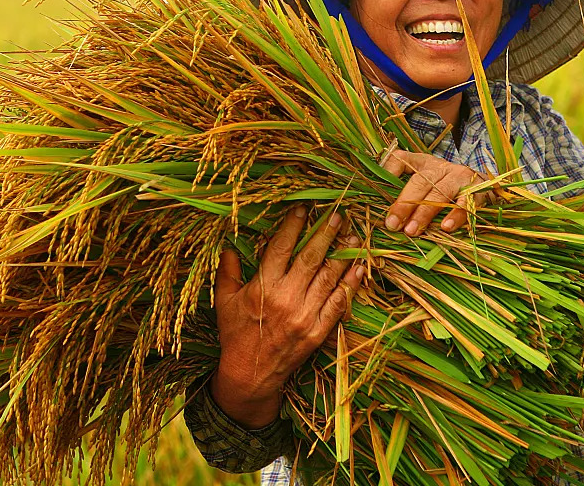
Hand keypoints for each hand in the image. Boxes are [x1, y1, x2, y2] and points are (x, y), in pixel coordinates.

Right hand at [210, 206, 365, 428]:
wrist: (251, 375)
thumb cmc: (236, 334)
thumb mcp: (224, 301)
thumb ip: (227, 271)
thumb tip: (227, 246)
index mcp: (263, 287)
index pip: (281, 248)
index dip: (293, 226)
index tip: (303, 208)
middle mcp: (286, 298)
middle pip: (310, 258)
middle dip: (325, 233)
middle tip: (338, 214)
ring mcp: (305, 315)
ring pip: (328, 278)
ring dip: (343, 254)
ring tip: (354, 235)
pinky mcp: (318, 331)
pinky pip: (338, 304)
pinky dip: (350, 285)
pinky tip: (359, 268)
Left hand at [382, 150, 491, 235]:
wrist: (485, 185)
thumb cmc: (445, 189)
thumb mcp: (425, 185)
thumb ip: (405, 194)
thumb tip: (385, 219)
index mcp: (422, 162)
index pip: (400, 159)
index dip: (387, 171)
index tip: (375, 188)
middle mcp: (440, 166)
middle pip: (419, 182)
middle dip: (404, 204)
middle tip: (392, 224)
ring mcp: (460, 176)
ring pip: (439, 192)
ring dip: (424, 213)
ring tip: (412, 231)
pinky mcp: (477, 189)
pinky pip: (465, 202)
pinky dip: (456, 215)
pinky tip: (446, 228)